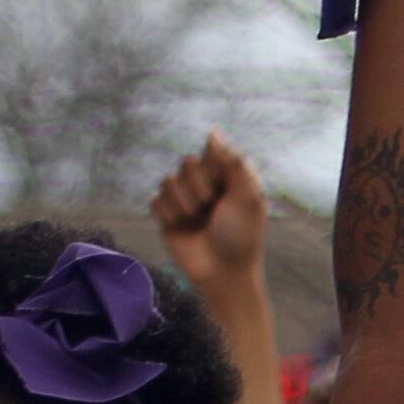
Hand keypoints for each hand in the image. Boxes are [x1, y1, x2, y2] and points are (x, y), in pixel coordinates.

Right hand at [152, 134, 269, 295]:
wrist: (223, 272)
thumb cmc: (241, 236)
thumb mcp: (247, 197)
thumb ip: (233, 162)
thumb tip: (212, 132)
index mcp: (226, 177)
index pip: (210, 153)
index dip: (214, 169)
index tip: (223, 186)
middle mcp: (204, 185)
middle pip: (186, 163)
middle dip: (199, 187)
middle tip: (212, 207)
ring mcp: (184, 200)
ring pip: (168, 181)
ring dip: (185, 203)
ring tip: (199, 220)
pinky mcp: (167, 216)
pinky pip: (156, 201)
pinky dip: (170, 215)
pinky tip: (183, 228)